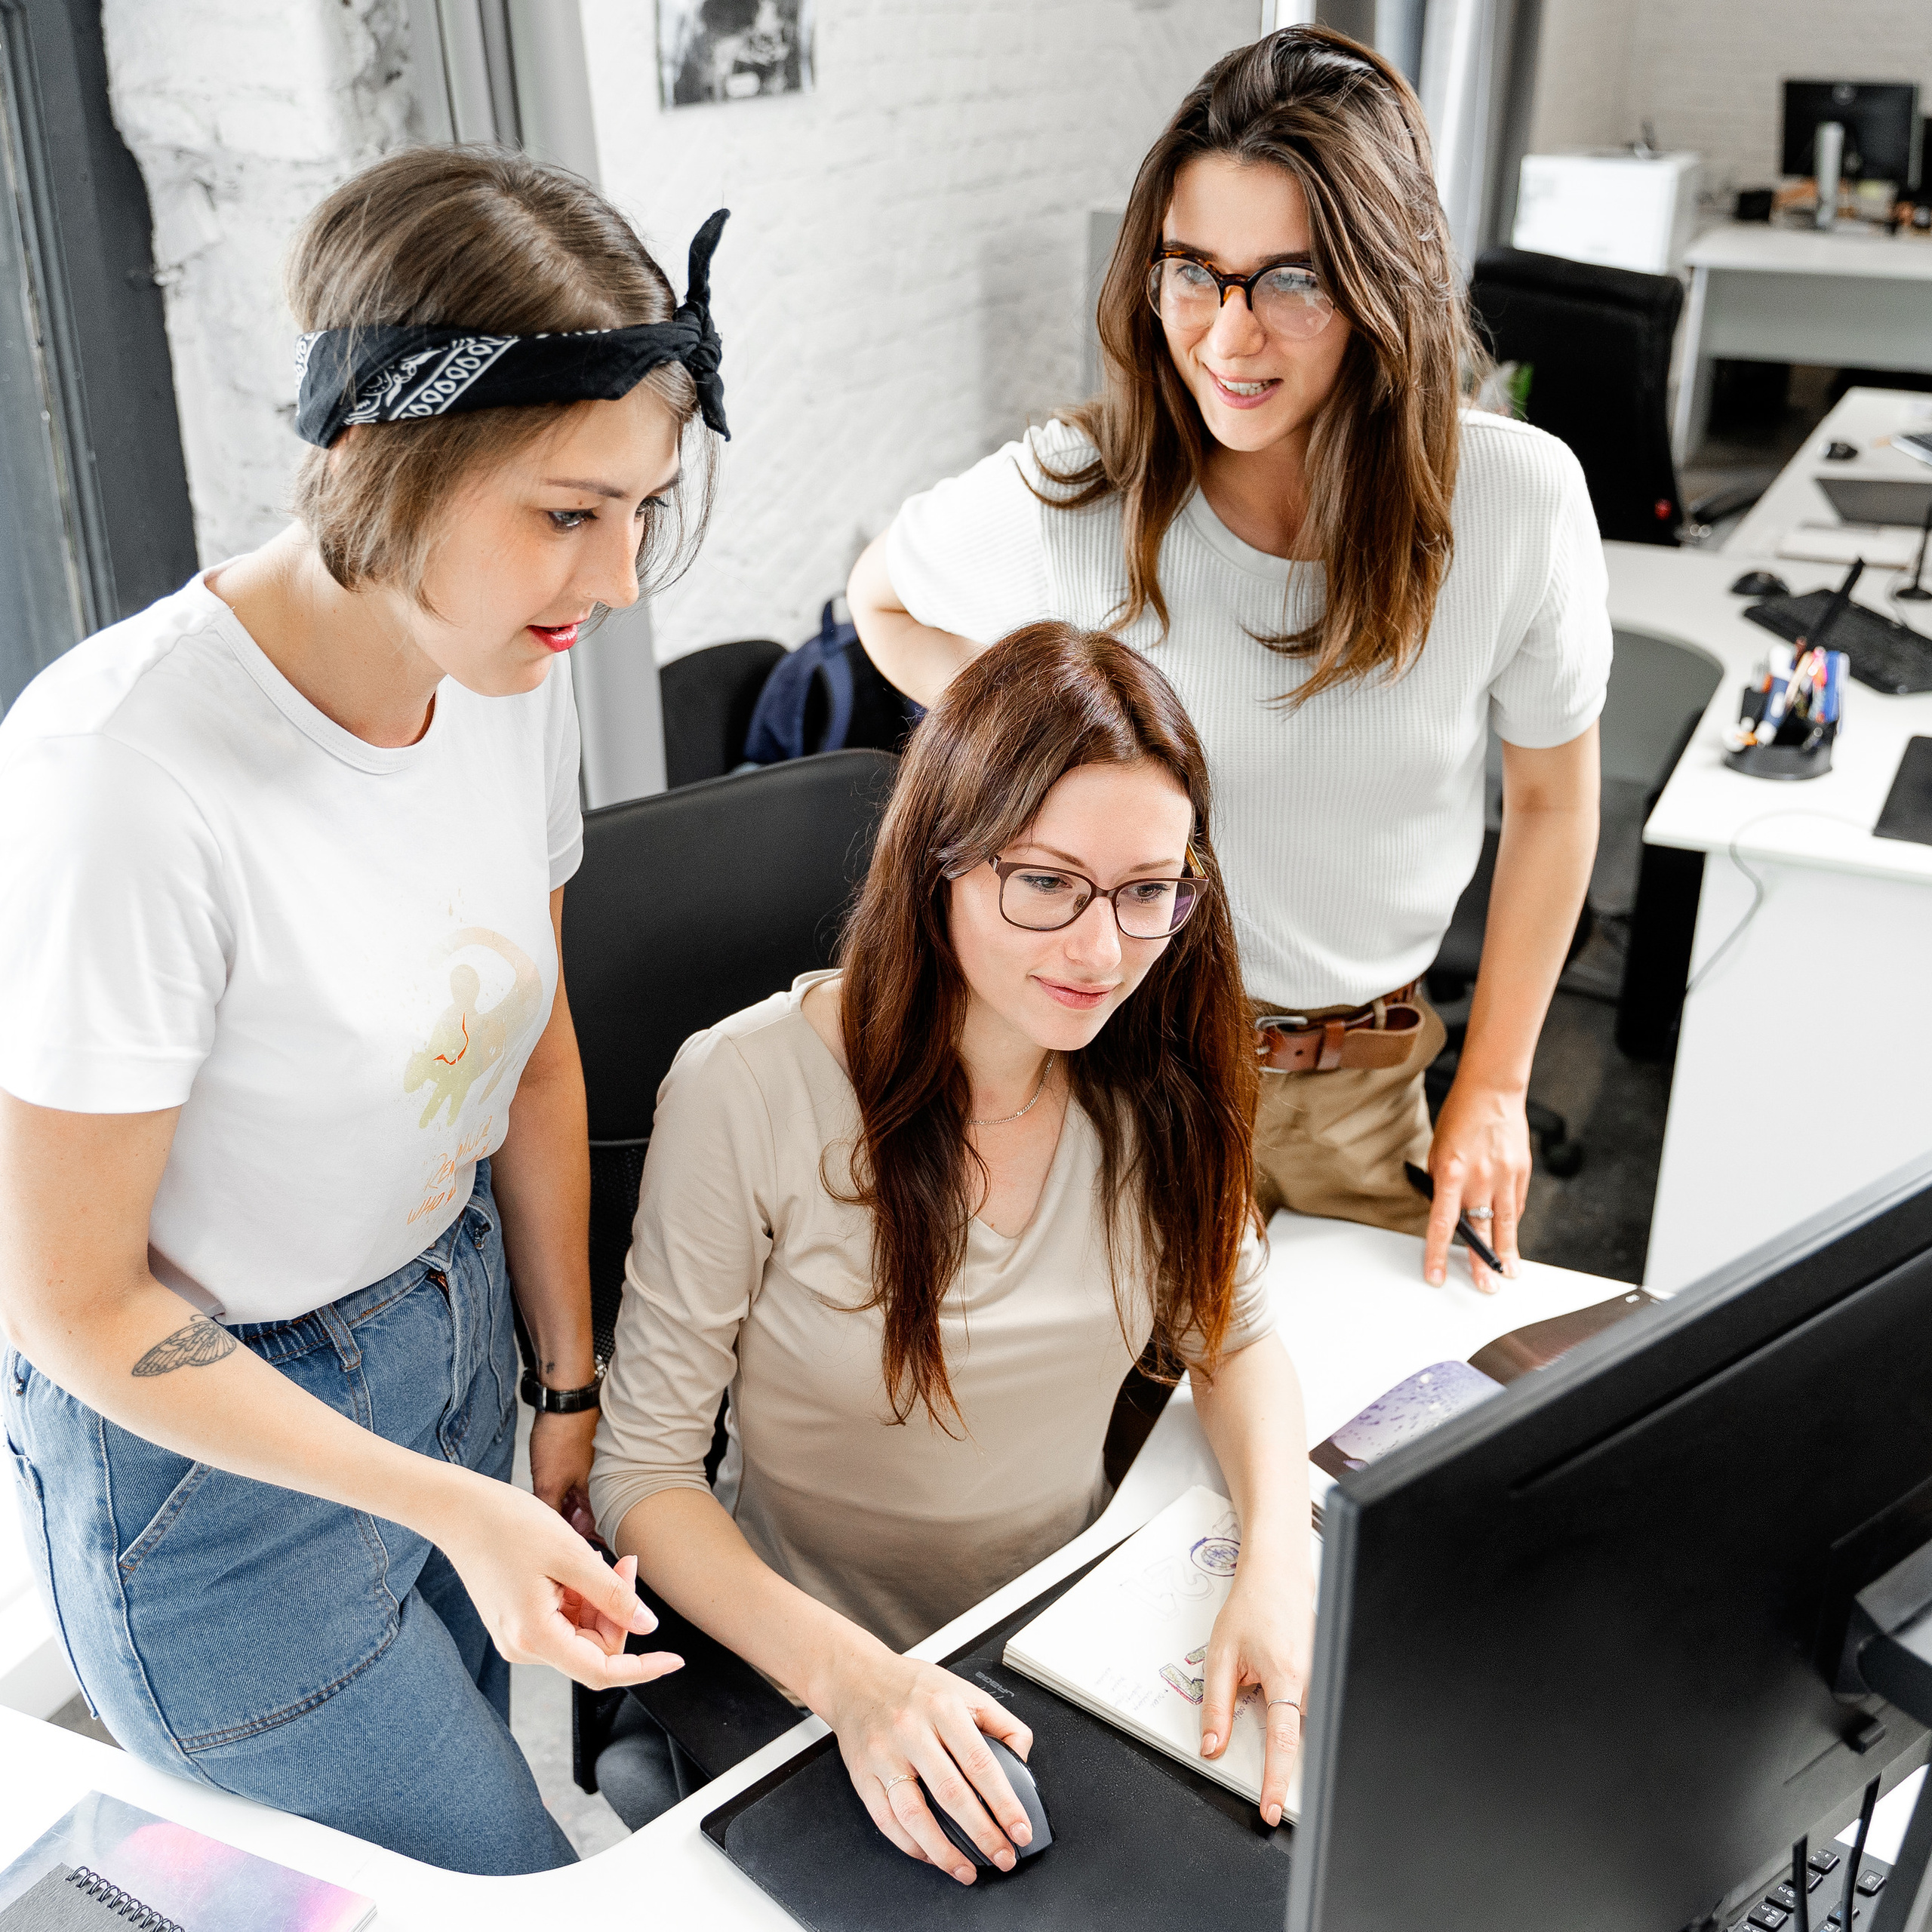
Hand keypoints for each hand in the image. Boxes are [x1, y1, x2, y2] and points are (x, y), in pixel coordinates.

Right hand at [431, 1471, 683, 1690]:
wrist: (459, 1510)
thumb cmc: (509, 1525)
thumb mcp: (572, 1555)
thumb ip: (612, 1596)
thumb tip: (648, 1627)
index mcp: (534, 1637)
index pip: (600, 1672)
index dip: (642, 1668)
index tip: (676, 1660)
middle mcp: (523, 1647)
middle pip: (594, 1649)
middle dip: (618, 1611)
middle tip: (624, 1564)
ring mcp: (517, 1636)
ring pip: (581, 1634)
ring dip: (600, 1601)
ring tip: (593, 1558)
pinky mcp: (516, 1622)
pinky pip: (563, 1621)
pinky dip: (580, 1597)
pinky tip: (575, 1565)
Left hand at [529, 1406, 598, 1539]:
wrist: (564, 1400)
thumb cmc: (561, 1437)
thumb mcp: (548, 1484)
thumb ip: (550, 1514)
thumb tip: (547, 1540)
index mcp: (596, 1495)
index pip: (594, 1533)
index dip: (580, 1549)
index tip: (563, 1558)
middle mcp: (597, 1487)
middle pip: (584, 1521)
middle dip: (567, 1534)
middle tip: (546, 1543)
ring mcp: (586, 1473)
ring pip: (575, 1505)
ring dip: (560, 1516)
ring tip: (539, 1526)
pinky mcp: (575, 1462)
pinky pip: (568, 1490)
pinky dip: (557, 1499)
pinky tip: (540, 1502)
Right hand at [820, 1637, 1035, 1882]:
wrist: (856, 1677)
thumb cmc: (913, 1686)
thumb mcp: (964, 1689)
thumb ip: (1001, 1722)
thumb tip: (1021, 1758)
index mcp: (943, 1708)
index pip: (981, 1764)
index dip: (1005, 1803)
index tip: (1020, 1830)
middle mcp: (912, 1731)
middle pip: (951, 1794)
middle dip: (982, 1834)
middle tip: (1003, 1857)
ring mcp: (884, 1755)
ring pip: (914, 1814)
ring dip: (943, 1851)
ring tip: (966, 1870)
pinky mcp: (862, 1775)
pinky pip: (886, 1820)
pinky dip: (910, 1845)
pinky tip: (930, 1855)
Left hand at [1199, 1547, 1314, 1827]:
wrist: (1278, 1575)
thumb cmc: (1251, 1607)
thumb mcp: (1221, 1654)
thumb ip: (1216, 1704)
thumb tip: (1212, 1746)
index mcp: (1285, 1676)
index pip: (1283, 1742)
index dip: (1276, 1781)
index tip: (1270, 1808)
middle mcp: (1311, 1680)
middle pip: (1302, 1740)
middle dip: (1287, 1772)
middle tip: (1271, 1799)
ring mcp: (1321, 1677)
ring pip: (1309, 1727)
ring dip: (1292, 1746)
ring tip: (1275, 1769)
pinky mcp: (1323, 1675)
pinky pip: (1312, 1710)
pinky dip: (1297, 1724)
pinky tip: (1283, 1722)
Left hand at [1423, 1076, 1530, 1291]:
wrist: (1492, 1091)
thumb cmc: (1459, 1118)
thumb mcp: (1438, 1151)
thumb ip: (1442, 1184)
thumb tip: (1445, 1212)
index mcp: (1451, 1173)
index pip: (1442, 1224)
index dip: (1438, 1253)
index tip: (1436, 1275)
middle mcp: (1479, 1178)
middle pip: (1480, 1230)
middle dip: (1481, 1262)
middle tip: (1486, 1286)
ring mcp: (1504, 1177)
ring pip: (1505, 1225)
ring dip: (1506, 1253)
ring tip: (1508, 1274)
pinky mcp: (1521, 1172)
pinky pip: (1515, 1206)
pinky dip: (1510, 1223)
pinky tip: (1510, 1239)